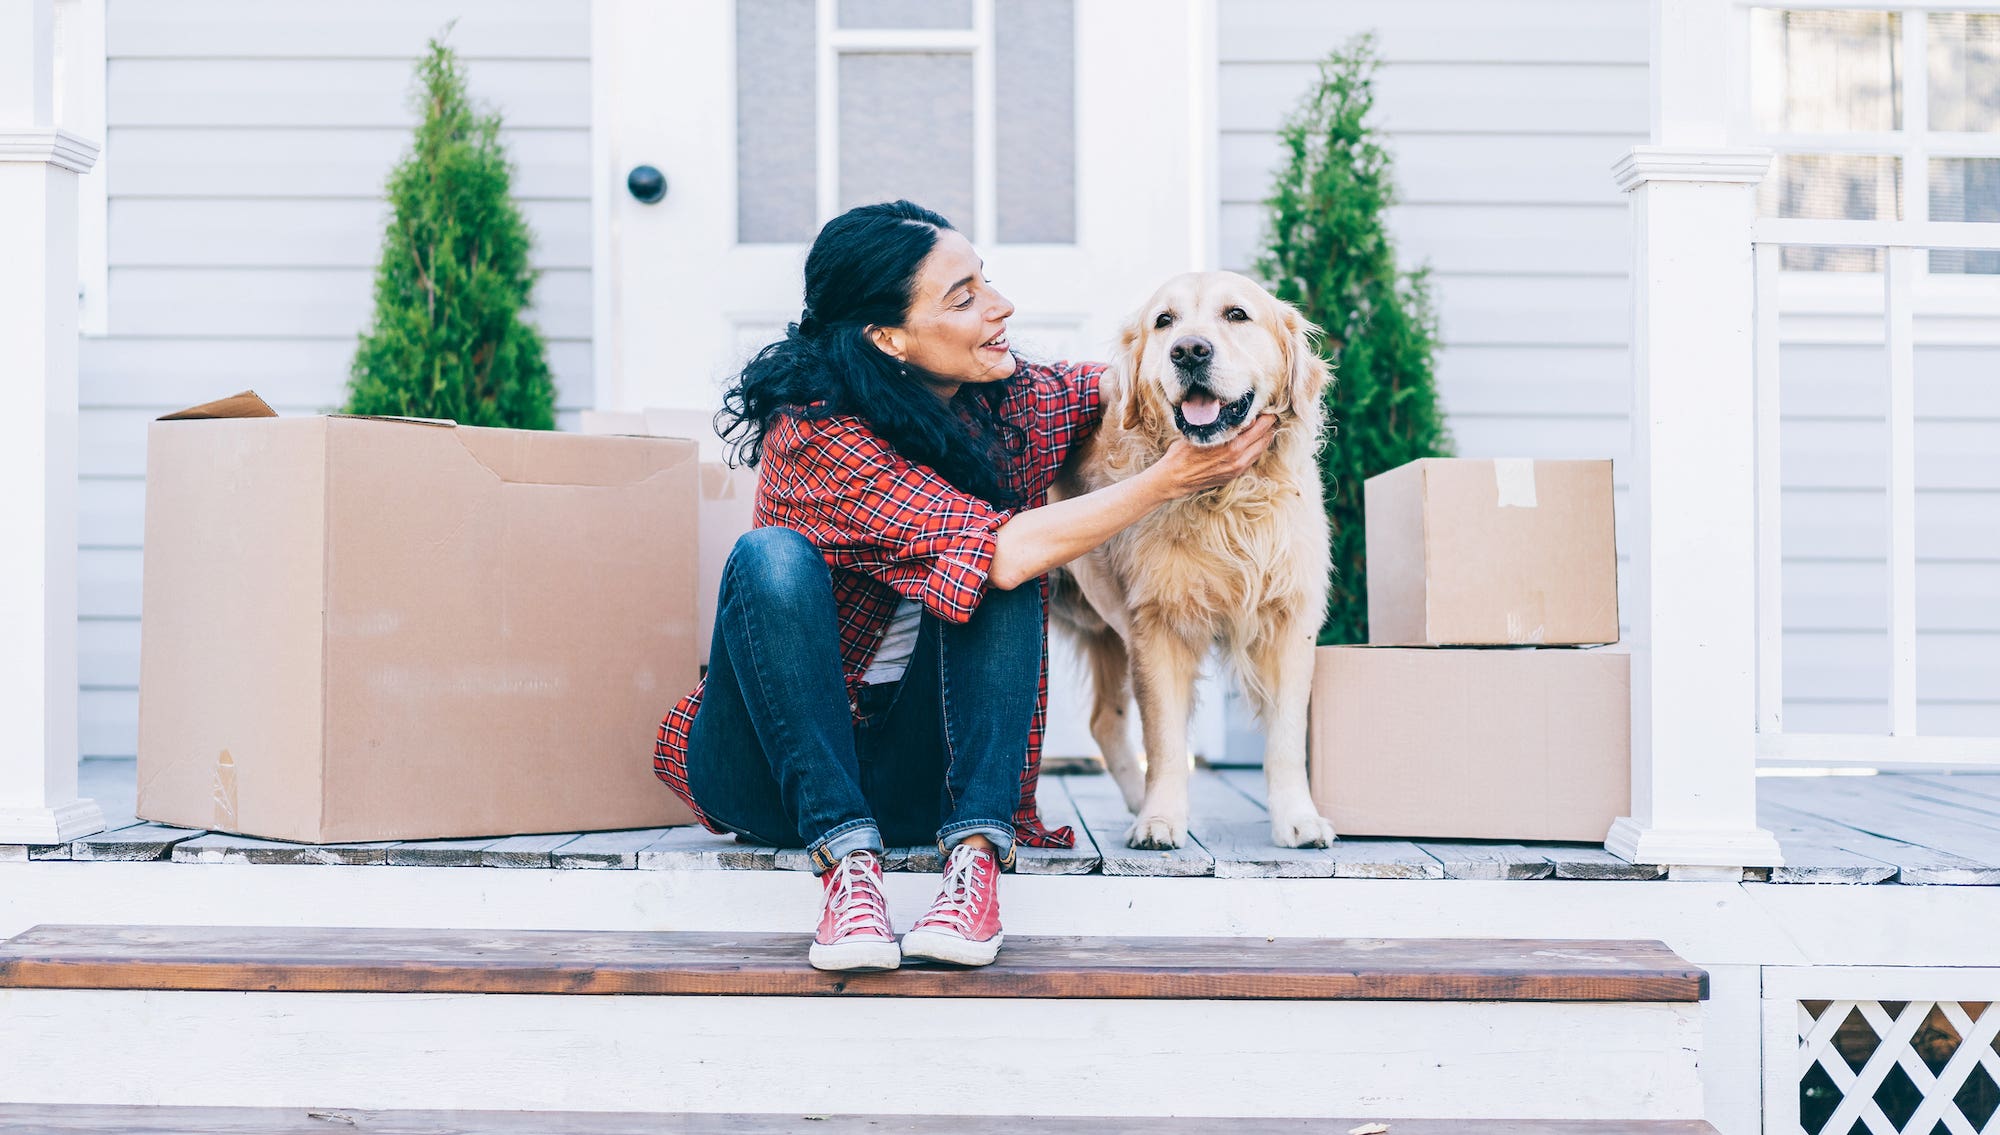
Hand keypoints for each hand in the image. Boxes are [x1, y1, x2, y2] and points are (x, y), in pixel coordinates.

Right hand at [1152, 413, 1278, 498]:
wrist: (1175, 478)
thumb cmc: (1183, 452)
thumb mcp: (1201, 431)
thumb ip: (1221, 422)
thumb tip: (1235, 408)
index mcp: (1232, 445)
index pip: (1259, 425)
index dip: (1264, 414)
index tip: (1264, 406)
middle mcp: (1239, 458)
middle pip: (1265, 436)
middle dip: (1268, 424)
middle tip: (1268, 413)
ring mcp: (1238, 468)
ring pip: (1262, 448)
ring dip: (1265, 436)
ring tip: (1264, 424)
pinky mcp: (1235, 474)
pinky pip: (1254, 458)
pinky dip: (1257, 447)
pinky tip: (1253, 439)